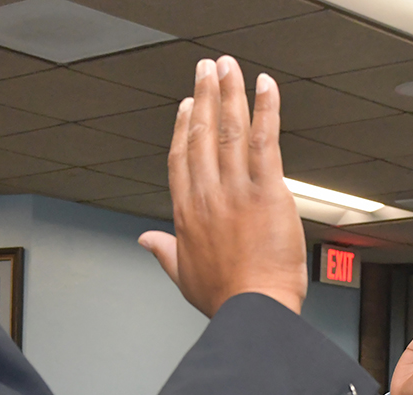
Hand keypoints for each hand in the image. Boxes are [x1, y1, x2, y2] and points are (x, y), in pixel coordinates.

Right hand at [138, 57, 306, 317]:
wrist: (254, 310)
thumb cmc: (226, 299)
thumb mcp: (184, 277)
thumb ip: (164, 252)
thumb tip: (146, 241)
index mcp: (188, 213)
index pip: (181, 158)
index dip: (183, 127)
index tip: (186, 106)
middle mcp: (208, 195)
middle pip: (201, 134)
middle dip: (204, 96)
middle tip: (206, 69)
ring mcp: (236, 190)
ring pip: (230, 130)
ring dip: (230, 92)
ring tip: (229, 66)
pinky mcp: (266, 191)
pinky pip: (265, 140)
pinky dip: (266, 109)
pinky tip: (265, 86)